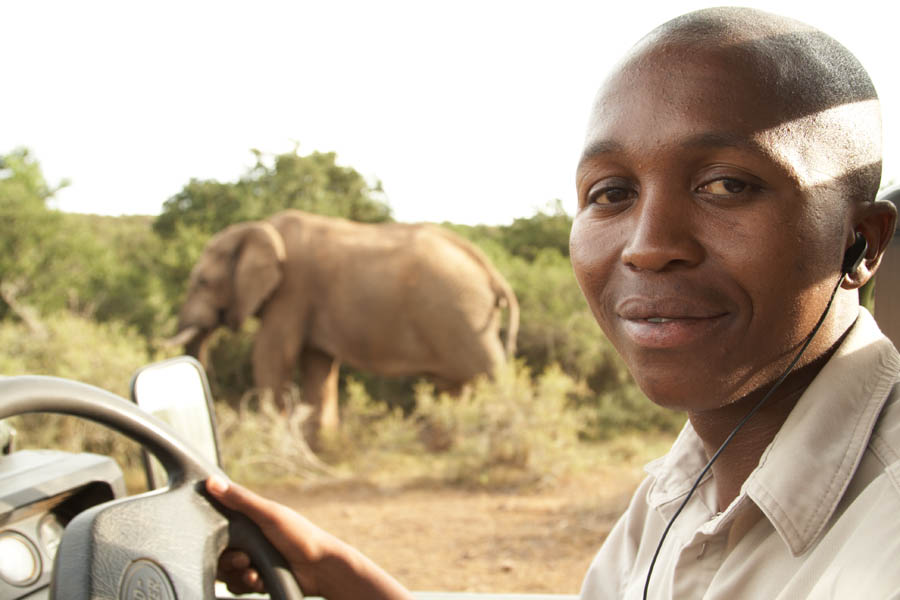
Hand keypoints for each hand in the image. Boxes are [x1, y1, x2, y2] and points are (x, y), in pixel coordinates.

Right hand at [205, 476, 411, 599]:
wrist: (321, 568)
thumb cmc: (299, 535)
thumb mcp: (268, 514)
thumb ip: (240, 500)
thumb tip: (210, 481)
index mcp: (250, 521)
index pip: (220, 527)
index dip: (216, 536)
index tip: (221, 539)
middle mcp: (249, 541)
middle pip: (220, 554)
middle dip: (229, 560)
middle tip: (244, 560)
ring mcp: (254, 561)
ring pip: (228, 572)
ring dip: (238, 575)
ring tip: (253, 572)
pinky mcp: (258, 580)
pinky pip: (238, 586)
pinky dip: (247, 584)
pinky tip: (259, 580)